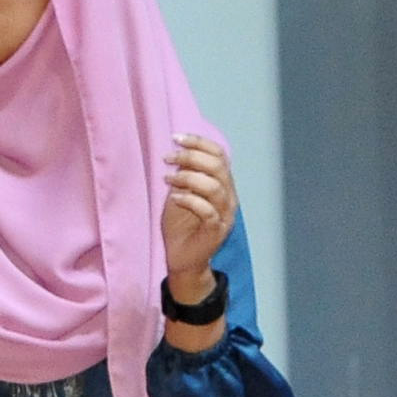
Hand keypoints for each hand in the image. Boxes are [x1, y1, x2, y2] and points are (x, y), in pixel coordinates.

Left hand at [159, 133, 237, 295]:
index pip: (220, 155)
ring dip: (189, 178)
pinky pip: (208, 211)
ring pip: (215, 187)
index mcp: (223, 185)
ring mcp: (225, 215)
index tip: (177, 138)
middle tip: (168, 158)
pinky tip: (175, 198)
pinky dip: (190, 200)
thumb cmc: (182, 226)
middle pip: (218, 167)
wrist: (183, 259)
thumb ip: (184, 176)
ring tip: (168, 179)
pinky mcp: (216, 231)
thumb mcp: (180, 194)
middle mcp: (229, 197)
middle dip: (191, 157)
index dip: (200, 143)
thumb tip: (178, 154)